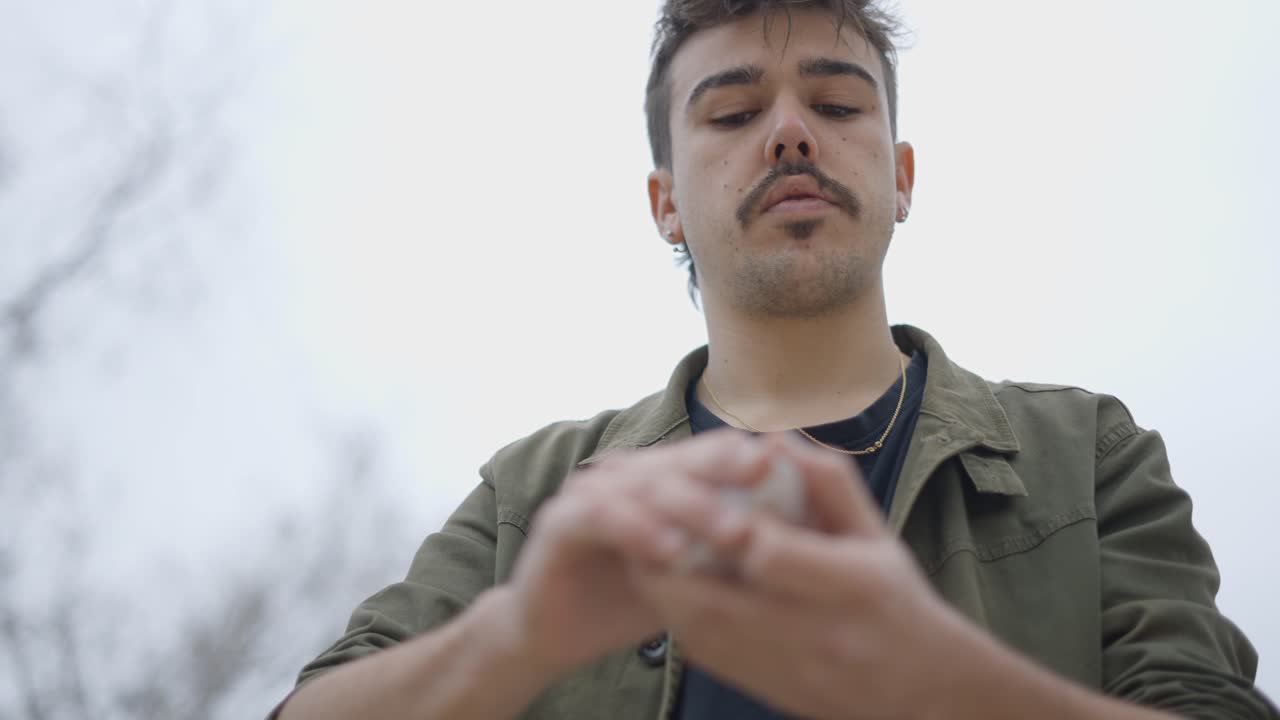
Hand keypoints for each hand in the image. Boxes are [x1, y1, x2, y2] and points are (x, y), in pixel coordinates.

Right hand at [498, 429, 772, 679]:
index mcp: (656, 478)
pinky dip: (639, 530)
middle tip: (767, 477)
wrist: (554, 634)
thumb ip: (727, 549)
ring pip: (647, 485)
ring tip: (733, 531)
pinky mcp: (558, 522)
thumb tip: (802, 539)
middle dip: (726, 470)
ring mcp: (588, 493)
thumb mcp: (691, 574)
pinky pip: (602, 517)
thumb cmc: (628, 601)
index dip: (745, 455)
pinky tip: (672, 552)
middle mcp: (622, 475)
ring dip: (692, 506)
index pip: (706, 454)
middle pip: (681, 461)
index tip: (787, 464)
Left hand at [633, 433, 975, 719]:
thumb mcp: (877, 534)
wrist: (917, 693)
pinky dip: (676, 615)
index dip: (725, 524)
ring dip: (661, 587)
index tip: (695, 490)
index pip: (770, 553)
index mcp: (853, 586)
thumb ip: (830, 484)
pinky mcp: (762, 688)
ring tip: (641, 544)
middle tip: (640, 515)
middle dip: (670, 555)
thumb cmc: (895, 599)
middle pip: (718, 597)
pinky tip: (667, 584)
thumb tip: (775, 440)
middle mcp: (817, 633)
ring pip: (700, 630)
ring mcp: (787, 667)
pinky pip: (704, 653)